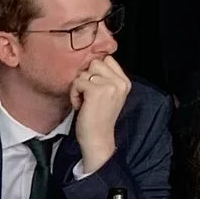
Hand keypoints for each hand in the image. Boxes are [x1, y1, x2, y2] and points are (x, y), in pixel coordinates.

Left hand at [67, 53, 131, 173]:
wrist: (98, 139)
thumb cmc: (98, 118)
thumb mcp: (108, 94)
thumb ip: (106, 77)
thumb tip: (91, 58)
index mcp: (125, 82)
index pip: (107, 59)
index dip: (95, 72)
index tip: (95, 90)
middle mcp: (120, 82)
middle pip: (95, 63)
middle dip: (87, 78)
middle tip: (88, 96)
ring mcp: (110, 86)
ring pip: (85, 72)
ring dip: (79, 87)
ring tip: (85, 102)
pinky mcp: (97, 91)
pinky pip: (77, 82)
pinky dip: (74, 94)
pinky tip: (80, 106)